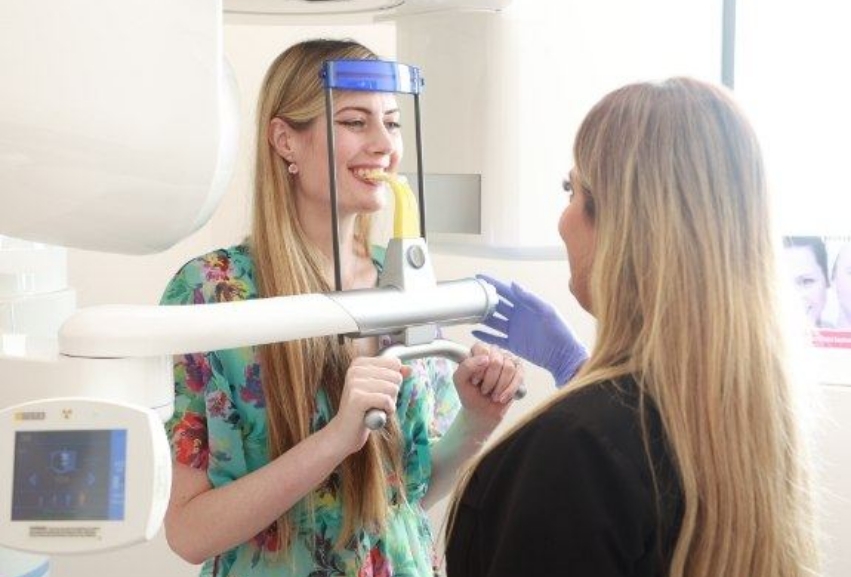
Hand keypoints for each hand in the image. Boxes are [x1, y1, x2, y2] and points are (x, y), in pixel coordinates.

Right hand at [326, 357, 408, 454]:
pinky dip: (387, 410)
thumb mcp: (380, 389)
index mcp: (359, 363)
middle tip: (375, 403)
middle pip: (396, 376)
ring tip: (374, 409)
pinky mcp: (357, 398)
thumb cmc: (363, 410)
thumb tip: (409, 369)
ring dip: (389, 404)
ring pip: (393, 389)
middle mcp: (355, 369)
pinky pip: (387, 400)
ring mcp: (354, 383)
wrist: (344, 432)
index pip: (395, 363)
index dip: (393, 382)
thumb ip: (394, 376)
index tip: (378, 392)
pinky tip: (376, 415)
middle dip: (392, 394)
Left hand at [453, 342, 522, 431]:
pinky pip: (519, 377)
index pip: (483, 351)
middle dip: (490, 381)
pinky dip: (510, 391)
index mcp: (479, 349)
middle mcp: (495, 351)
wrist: (482, 410)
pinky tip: (502, 398)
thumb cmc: (470, 392)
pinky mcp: (519, 370)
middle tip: (484, 390)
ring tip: (493, 395)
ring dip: (499, 387)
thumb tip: (486, 359)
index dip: (479, 370)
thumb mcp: (459, 380)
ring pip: (509, 368)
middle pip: (496, 361)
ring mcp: (509, 359)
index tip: (474, 382)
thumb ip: (466, 366)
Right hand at [473, 274, 587, 386]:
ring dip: (482, 317)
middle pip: (496, 304)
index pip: (505, 291)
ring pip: (493, 321)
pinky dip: (485, 335)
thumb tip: (514, 284)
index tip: (479, 277)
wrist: (563, 356)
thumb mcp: (547, 311)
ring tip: (469, 313)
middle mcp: (518, 315)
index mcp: (526, 305)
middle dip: (484, 299)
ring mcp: (514, 330)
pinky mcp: (513, 344)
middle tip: (470, 295)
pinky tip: (474, 331)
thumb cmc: (561, 332)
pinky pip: (496, 338)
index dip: (492, 283)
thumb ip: (531, 298)